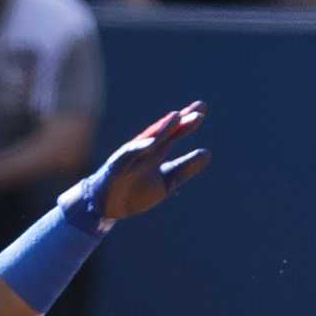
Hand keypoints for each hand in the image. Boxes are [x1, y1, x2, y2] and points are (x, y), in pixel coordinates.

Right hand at [65, 103, 210, 227]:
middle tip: (199, 107)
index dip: (187, 123)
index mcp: (156, 152)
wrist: (108, 208)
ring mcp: (131, 156)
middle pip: (164, 131)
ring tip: (177, 116)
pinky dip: (140, 147)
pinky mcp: (117, 165)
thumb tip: (207, 153)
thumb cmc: (135, 192)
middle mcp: (144, 150)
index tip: (202, 110)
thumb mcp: (167, 182)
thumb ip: (185, 168)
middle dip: (180, 119)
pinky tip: (153, 141)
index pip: (174, 134)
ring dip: (163, 128)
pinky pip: (129, 154)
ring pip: (148, 139)